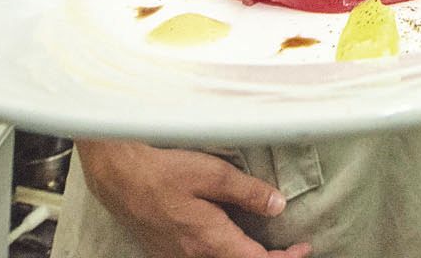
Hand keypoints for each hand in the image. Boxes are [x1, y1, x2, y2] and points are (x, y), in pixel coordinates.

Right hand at [76, 139, 311, 257]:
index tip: (305, 248)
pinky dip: (224, 254)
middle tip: (291, 249)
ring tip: (265, 247)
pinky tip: (229, 240)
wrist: (116, 175)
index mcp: (210, 242)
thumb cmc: (162, 171)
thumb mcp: (212, 174)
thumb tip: (278, 206)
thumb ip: (247, 192)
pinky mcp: (165, 253)